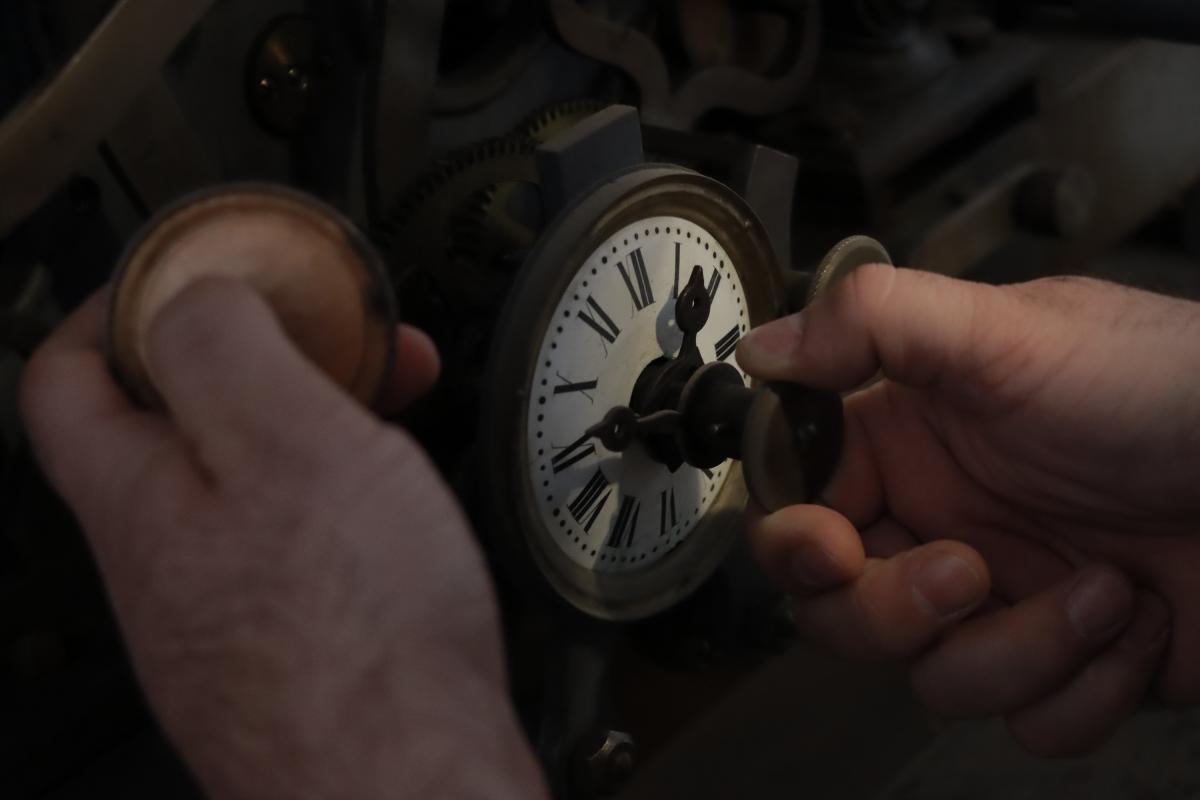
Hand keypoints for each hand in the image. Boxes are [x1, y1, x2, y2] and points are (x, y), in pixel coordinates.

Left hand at [19, 278, 546, 798]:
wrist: (409, 790)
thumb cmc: (358, 644)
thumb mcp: (290, 444)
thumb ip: (225, 350)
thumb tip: (190, 295)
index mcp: (141, 504)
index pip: (67, 384)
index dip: (114, 310)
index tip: (179, 274)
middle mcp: (167, 568)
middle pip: (179, 428)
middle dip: (258, 357)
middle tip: (333, 332)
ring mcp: (227, 616)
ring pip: (248, 484)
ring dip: (312, 421)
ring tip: (393, 401)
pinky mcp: (292, 651)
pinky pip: (296, 542)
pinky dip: (339, 494)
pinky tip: (400, 501)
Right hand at [736, 265, 1199, 755]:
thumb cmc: (1169, 387)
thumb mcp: (1013, 333)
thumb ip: (876, 322)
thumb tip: (761, 346)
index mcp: (914, 446)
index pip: (804, 510)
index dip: (798, 544)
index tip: (829, 549)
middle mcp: (947, 525)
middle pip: (845, 615)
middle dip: (901, 612)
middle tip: (969, 573)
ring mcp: (1008, 601)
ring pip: (937, 680)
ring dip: (1023, 649)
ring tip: (1101, 588)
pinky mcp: (1070, 662)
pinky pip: (1029, 721)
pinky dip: (1084, 687)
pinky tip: (1136, 621)